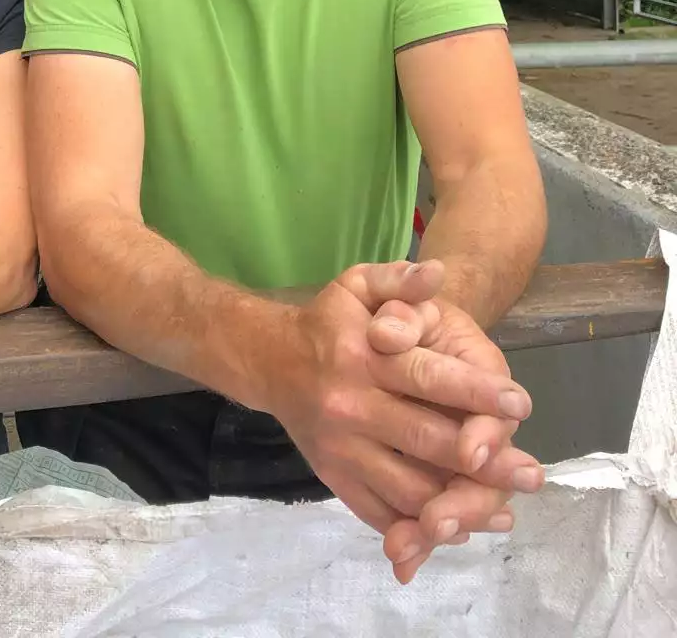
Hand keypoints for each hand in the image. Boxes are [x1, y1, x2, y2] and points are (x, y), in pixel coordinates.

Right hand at [265, 262, 533, 555]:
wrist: (270, 362)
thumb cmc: (327, 322)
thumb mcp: (356, 285)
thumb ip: (397, 280)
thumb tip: (436, 273)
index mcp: (360, 358)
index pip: (424, 376)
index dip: (475, 392)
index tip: (521, 403)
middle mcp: (348, 406)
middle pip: (424, 440)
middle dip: (483, 460)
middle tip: (531, 473)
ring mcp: (340, 449)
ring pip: (406, 488)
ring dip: (458, 505)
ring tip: (504, 508)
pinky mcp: (334, 479)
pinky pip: (381, 513)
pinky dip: (420, 527)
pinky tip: (459, 528)